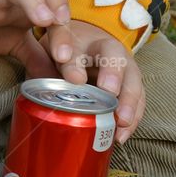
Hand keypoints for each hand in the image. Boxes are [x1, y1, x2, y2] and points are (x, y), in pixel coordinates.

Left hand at [41, 20, 143, 143]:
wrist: (86, 47)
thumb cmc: (64, 55)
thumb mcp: (50, 58)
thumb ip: (43, 71)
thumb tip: (37, 97)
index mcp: (82, 41)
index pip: (76, 50)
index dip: (74, 64)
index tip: (74, 78)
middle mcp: (109, 50)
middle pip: (116, 59)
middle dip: (113, 75)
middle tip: (109, 92)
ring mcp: (125, 67)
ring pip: (132, 81)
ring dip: (128, 103)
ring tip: (121, 123)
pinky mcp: (132, 86)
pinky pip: (138, 101)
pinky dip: (132, 118)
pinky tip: (122, 135)